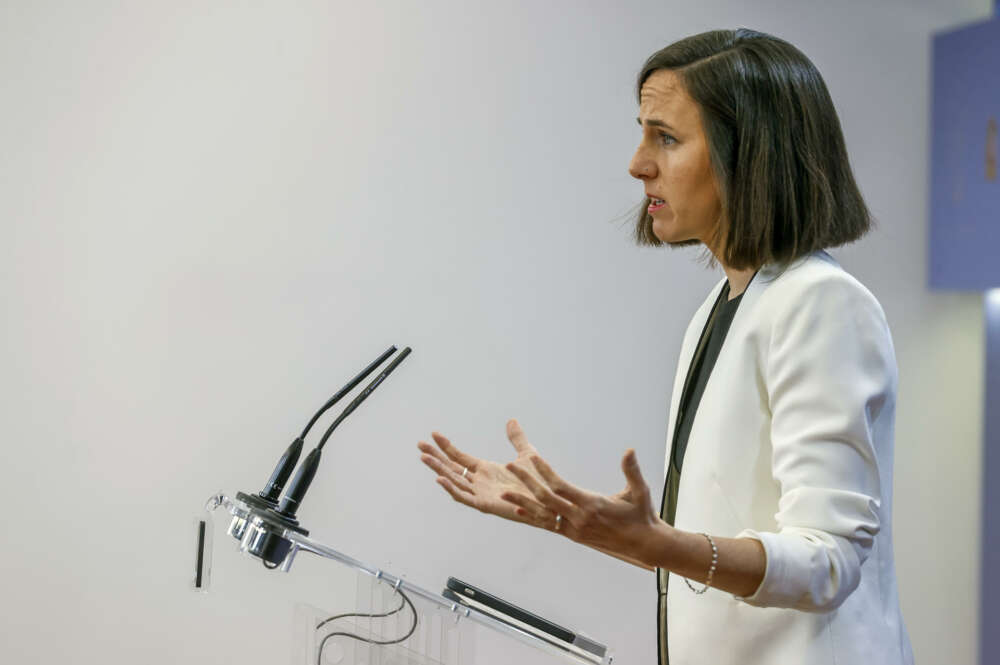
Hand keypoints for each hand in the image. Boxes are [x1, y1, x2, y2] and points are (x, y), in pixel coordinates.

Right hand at [417, 419, 549, 524]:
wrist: (551, 502)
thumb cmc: (541, 483)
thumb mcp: (527, 455)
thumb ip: (517, 438)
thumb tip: (511, 420)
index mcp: (486, 470)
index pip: (460, 456)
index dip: (446, 446)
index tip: (433, 434)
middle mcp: (479, 482)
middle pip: (451, 467)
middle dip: (435, 456)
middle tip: (419, 445)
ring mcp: (481, 493)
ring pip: (453, 480)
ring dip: (438, 469)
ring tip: (423, 457)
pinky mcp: (485, 504)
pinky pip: (464, 497)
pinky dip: (452, 488)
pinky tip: (440, 478)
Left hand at [500, 448, 660, 566]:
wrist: (643, 543)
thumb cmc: (641, 514)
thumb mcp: (639, 491)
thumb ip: (632, 471)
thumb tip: (629, 451)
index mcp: (592, 504)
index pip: (561, 486)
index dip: (544, 471)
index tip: (532, 457)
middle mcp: (579, 518)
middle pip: (545, 498)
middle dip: (526, 481)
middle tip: (510, 466)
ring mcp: (574, 529)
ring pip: (543, 514)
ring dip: (522, 503)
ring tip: (503, 494)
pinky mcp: (574, 535)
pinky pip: (548, 525)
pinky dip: (533, 517)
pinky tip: (518, 511)